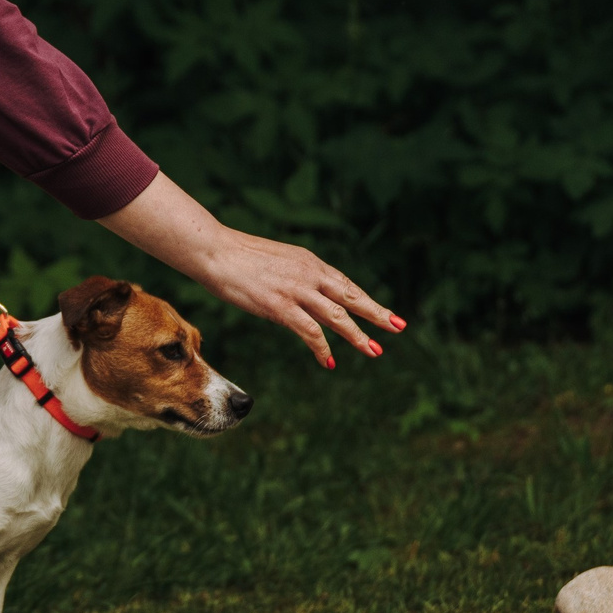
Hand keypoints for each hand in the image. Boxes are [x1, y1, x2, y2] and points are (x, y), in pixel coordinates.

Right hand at [96, 174, 402, 367]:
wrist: (214, 250)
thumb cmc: (237, 257)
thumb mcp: (274, 262)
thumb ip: (292, 277)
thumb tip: (299, 297)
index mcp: (309, 262)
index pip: (344, 284)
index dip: (365, 300)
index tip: (385, 313)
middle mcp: (309, 274)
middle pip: (350, 297)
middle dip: (376, 314)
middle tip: (398, 327)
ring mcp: (296, 290)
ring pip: (337, 316)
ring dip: (357, 335)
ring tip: (374, 351)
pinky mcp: (280, 305)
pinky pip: (310, 331)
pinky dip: (322, 348)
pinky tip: (329, 361)